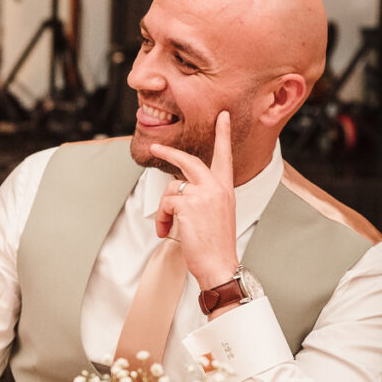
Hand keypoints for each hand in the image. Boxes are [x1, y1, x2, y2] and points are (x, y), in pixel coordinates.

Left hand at [151, 111, 239, 290]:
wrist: (219, 264)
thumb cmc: (216, 245)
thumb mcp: (217, 214)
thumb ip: (204, 197)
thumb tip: (180, 189)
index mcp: (226, 189)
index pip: (224, 156)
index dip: (222, 135)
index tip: (222, 117)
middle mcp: (216, 188)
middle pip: (189, 161)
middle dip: (169, 153)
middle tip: (156, 146)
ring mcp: (202, 195)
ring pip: (170, 189)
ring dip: (164, 210)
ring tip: (169, 227)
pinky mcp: (187, 205)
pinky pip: (165, 205)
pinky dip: (161, 220)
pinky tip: (168, 232)